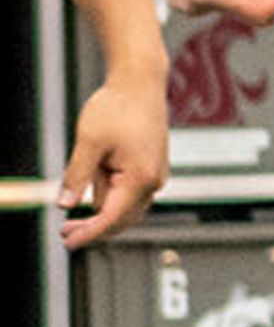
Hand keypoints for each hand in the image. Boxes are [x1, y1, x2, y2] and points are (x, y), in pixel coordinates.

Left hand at [59, 67, 163, 249]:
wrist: (141, 83)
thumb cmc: (117, 107)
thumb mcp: (88, 142)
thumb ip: (76, 176)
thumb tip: (65, 205)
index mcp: (141, 177)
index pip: (112, 217)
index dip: (89, 233)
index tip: (68, 244)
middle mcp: (154, 181)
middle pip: (122, 218)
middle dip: (94, 226)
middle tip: (64, 232)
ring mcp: (156, 175)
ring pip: (124, 204)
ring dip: (101, 200)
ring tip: (87, 163)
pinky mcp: (152, 168)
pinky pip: (129, 190)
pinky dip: (110, 190)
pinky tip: (99, 166)